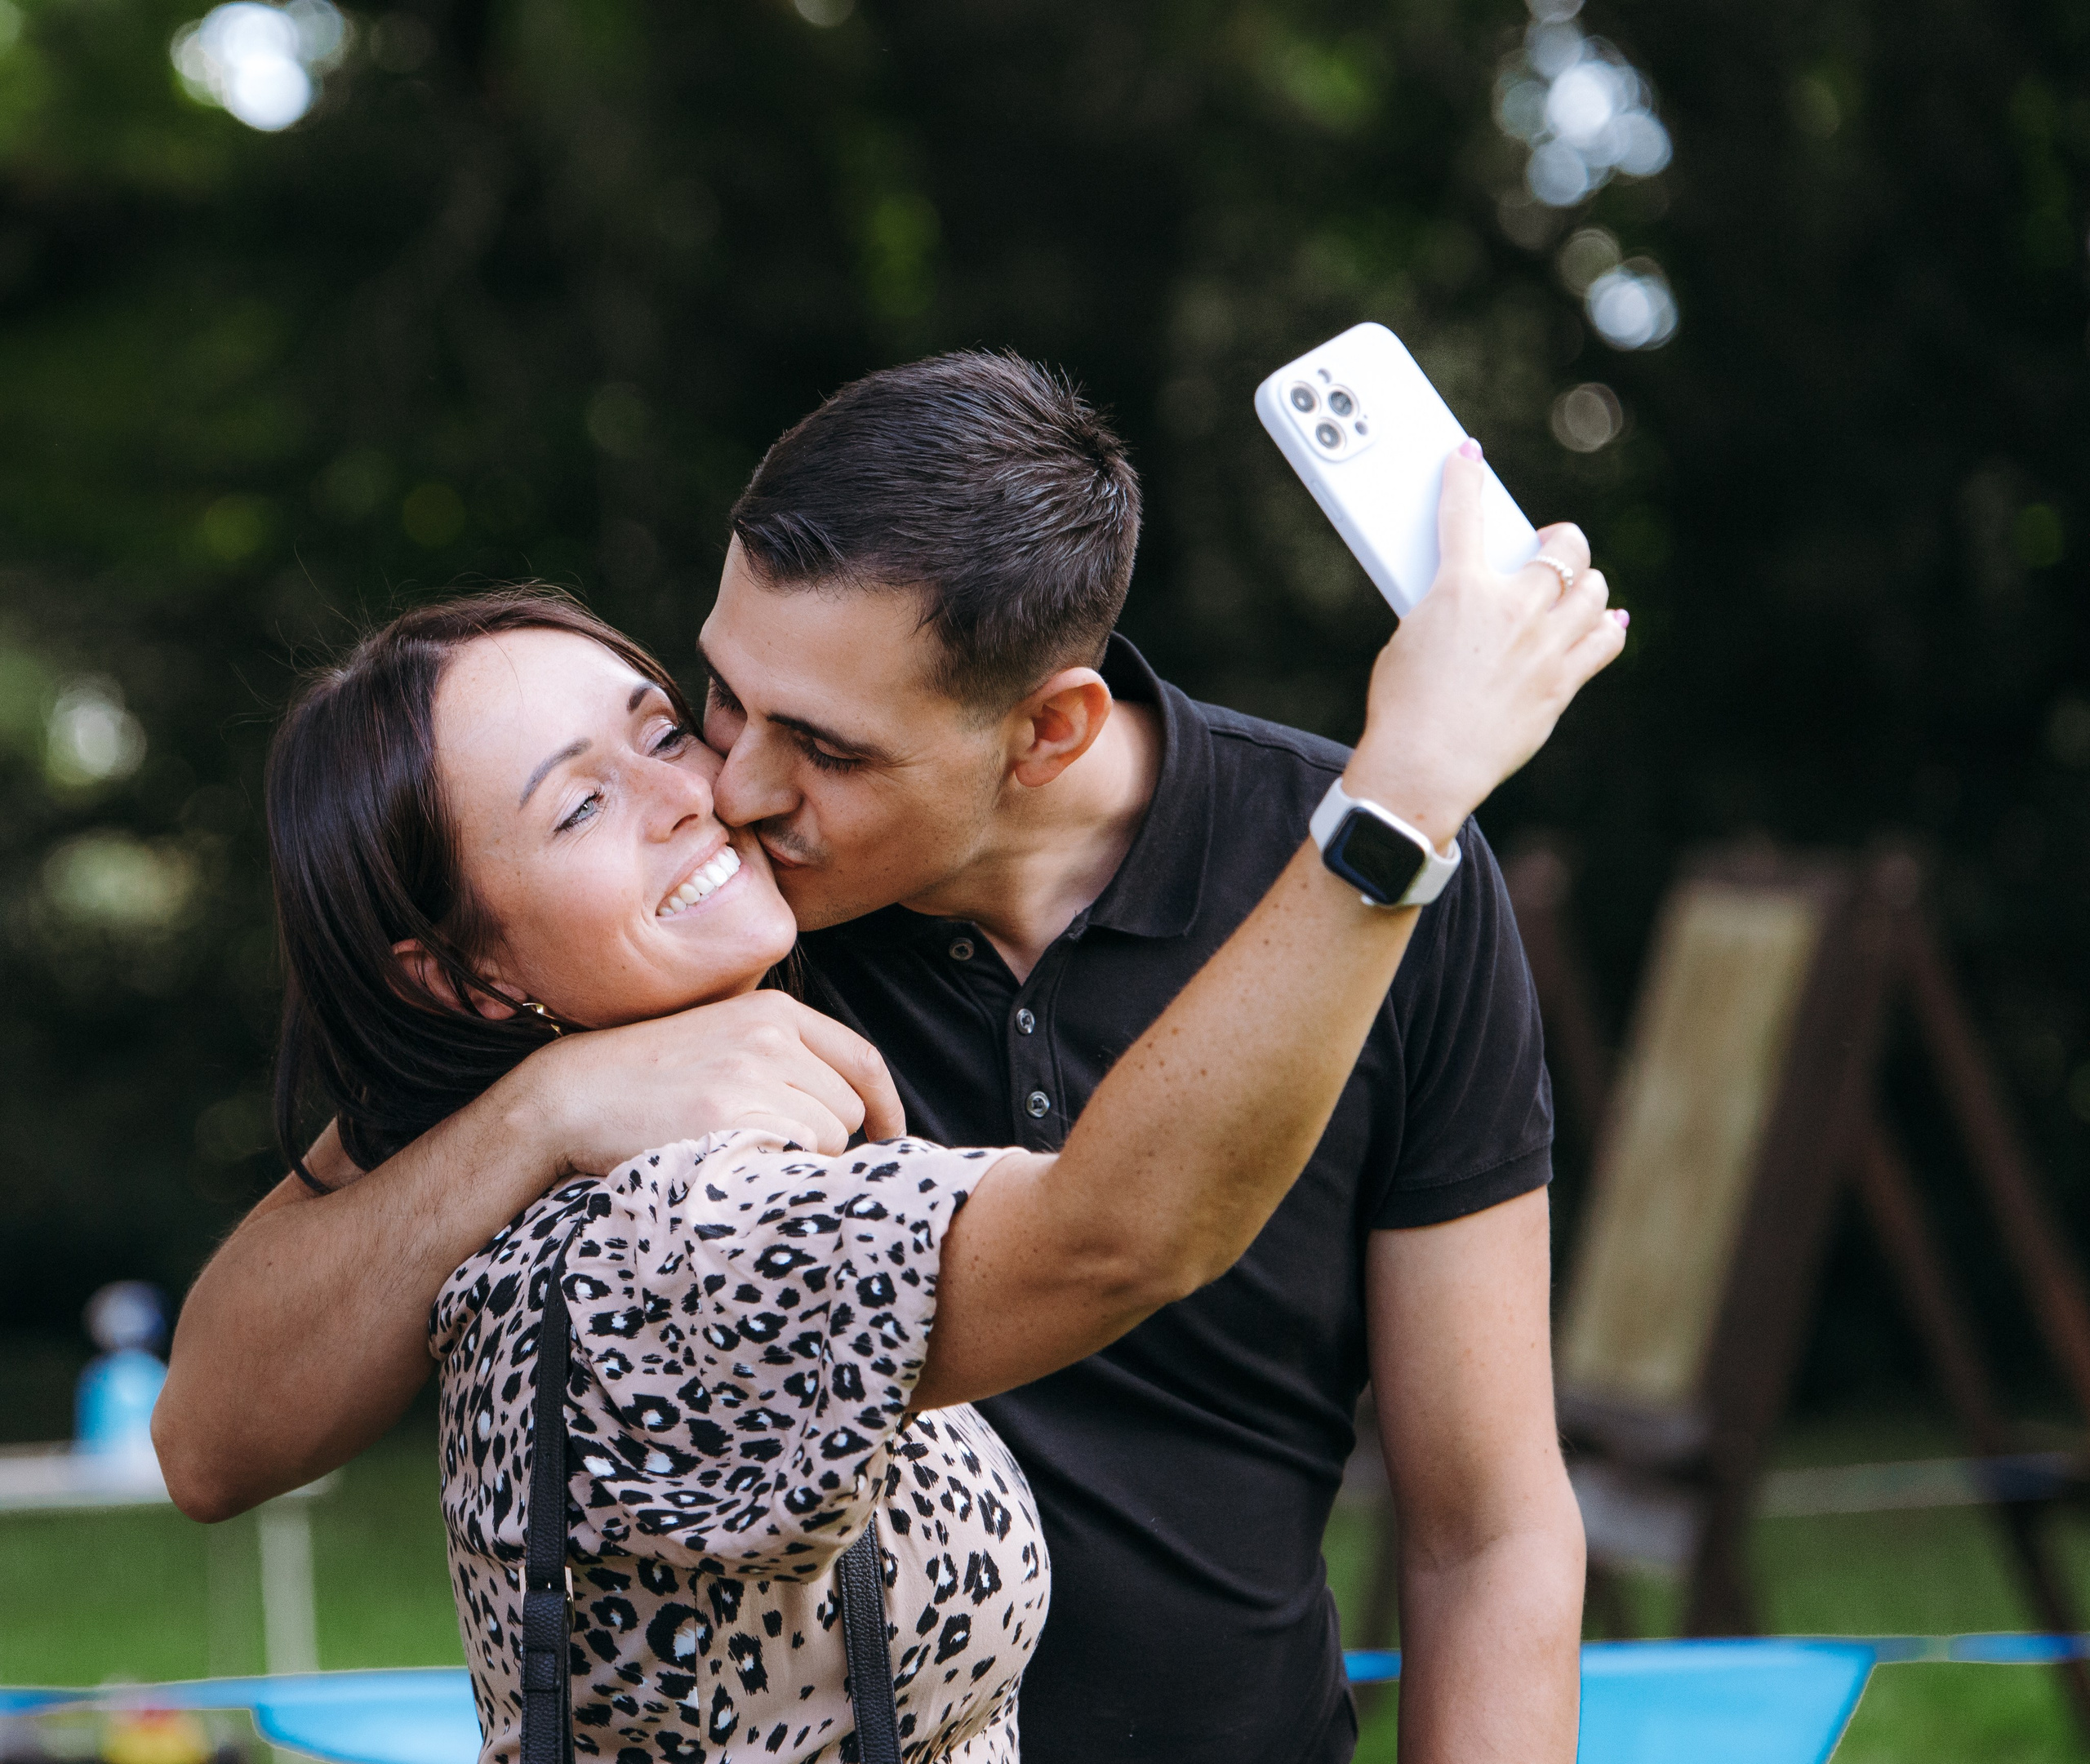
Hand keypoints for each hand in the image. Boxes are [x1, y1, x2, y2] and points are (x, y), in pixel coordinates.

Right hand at [525, 990, 905, 1174]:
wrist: (572, 1093)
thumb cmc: (651, 1079)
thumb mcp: (724, 1040)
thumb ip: (785, 1059)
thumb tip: (855, 1111)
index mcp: (775, 1012)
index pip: (862, 1061)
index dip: (886, 1108)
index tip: (888, 1138)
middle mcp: (770, 1036)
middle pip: (847, 1109)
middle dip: (824, 1142)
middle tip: (768, 1153)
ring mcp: (750, 1074)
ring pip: (825, 1139)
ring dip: (795, 1161)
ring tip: (737, 1154)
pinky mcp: (727, 1115)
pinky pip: (790, 1159)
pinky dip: (773, 1174)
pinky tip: (731, 1166)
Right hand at [1347, 444, 1625, 844]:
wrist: (1424, 766)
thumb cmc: (1404, 708)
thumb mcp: (1408, 642)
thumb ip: (1444, 610)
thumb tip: (1468, 603)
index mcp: (1459, 592)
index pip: (1463, 517)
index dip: (1464, 479)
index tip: (1467, 457)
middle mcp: (1512, 610)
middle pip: (1562, 550)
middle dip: (1559, 540)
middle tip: (1547, 547)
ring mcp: (1545, 647)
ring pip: (1593, 591)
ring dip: (1585, 583)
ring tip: (1572, 590)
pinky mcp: (1562, 684)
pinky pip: (1606, 641)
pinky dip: (1608, 626)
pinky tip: (1607, 622)